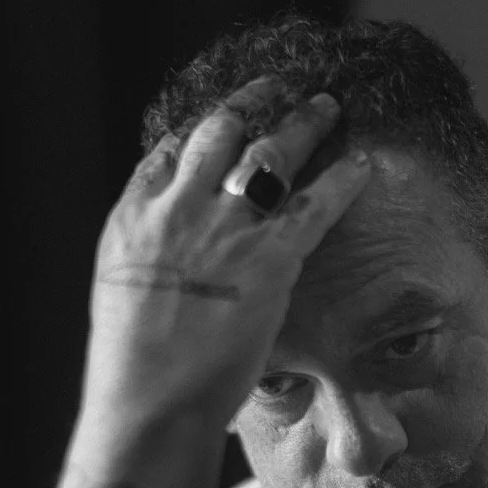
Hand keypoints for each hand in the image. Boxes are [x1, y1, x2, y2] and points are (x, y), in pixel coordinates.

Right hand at [83, 75, 370, 429]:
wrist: (147, 401)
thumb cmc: (133, 371)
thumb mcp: (124, 300)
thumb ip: (154, 266)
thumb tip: (175, 272)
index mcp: (134, 218)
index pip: (170, 152)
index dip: (200, 130)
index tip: (222, 119)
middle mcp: (178, 209)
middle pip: (220, 133)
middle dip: (252, 103)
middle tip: (278, 86)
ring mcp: (225, 229)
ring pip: (269, 152)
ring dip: (301, 122)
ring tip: (326, 104)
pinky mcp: (270, 259)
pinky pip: (316, 204)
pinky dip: (342, 179)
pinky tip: (363, 162)